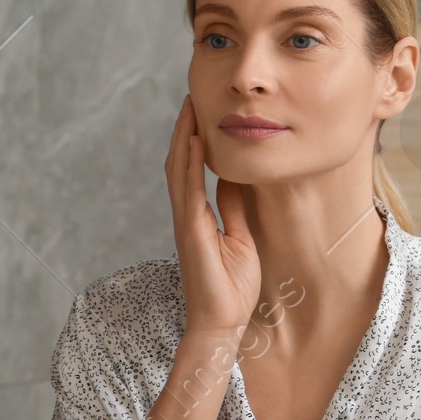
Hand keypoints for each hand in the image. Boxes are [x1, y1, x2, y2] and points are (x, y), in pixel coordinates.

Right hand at [166, 96, 260, 338]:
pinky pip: (189, 191)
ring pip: (180, 170)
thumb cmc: (231, 288)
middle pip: (181, 162)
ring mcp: (186, 222)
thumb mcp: (240, 238)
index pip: (192, 168)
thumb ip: (233, 208)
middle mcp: (187, 214)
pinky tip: (197, 142)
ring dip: (184, 137)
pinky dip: (192, 164)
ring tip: (190, 107)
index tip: (201, 110)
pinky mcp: (192, 232)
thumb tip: (235, 179)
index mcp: (198, 215)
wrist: (223, 323)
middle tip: (192, 96)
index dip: (194, 138)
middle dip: (185, 128)